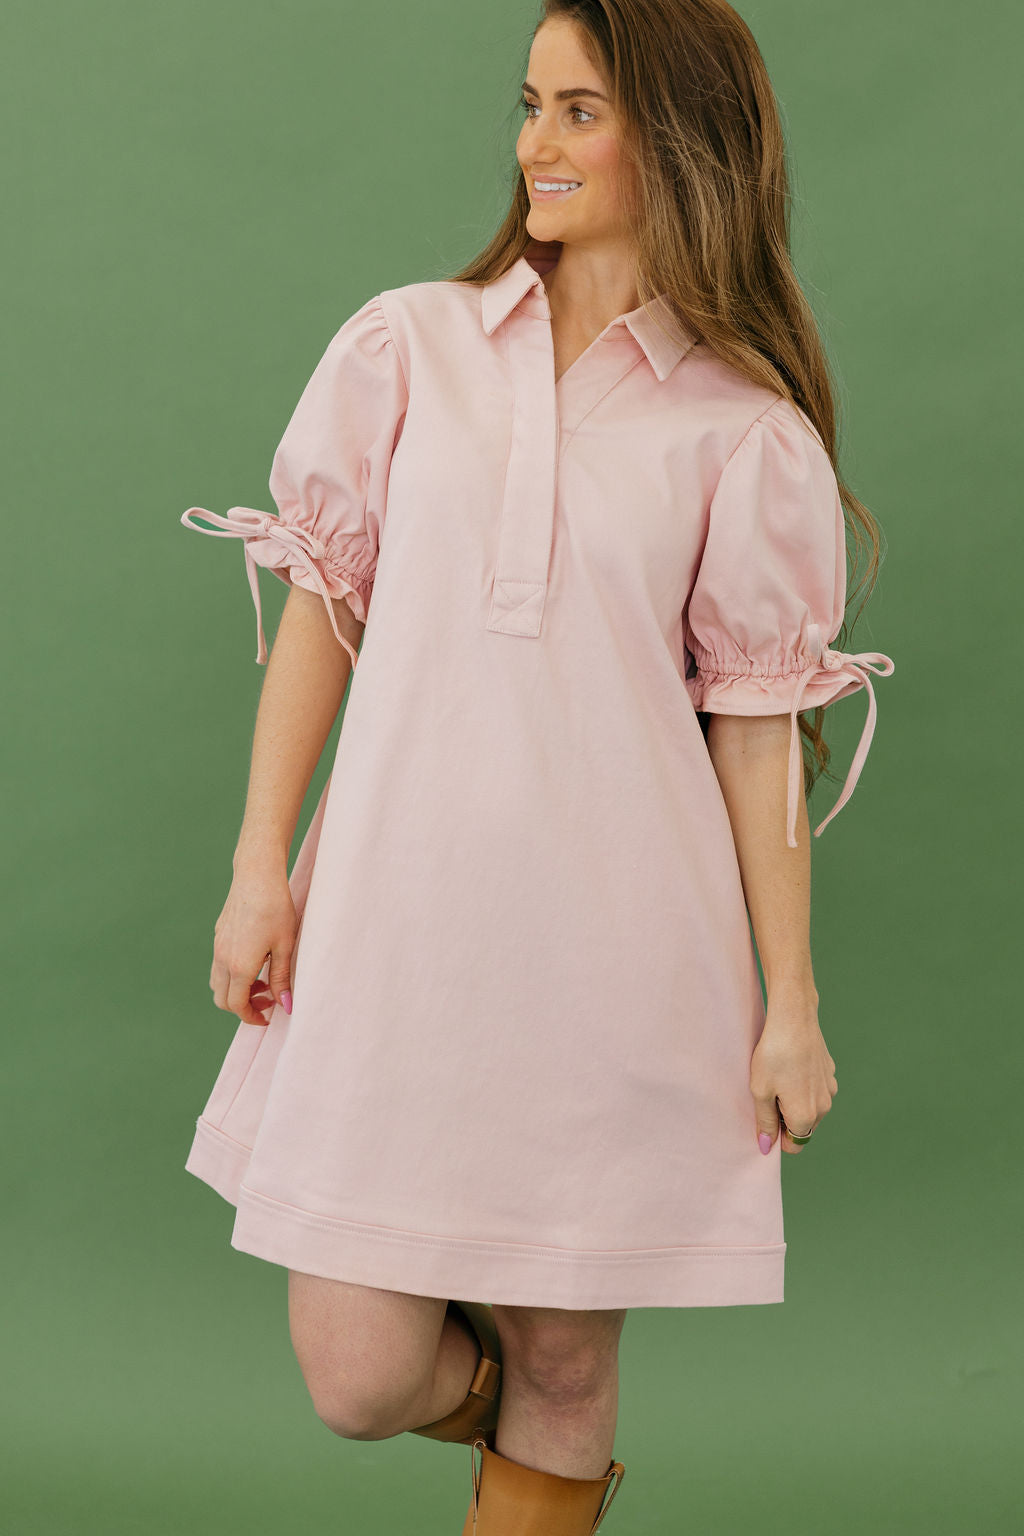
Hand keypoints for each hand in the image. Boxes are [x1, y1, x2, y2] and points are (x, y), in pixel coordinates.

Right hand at [209, 865, 297, 1025]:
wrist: (257, 876)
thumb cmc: (276, 909)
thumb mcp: (285, 946)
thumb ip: (282, 979)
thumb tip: (285, 1006)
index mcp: (239, 966)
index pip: (237, 1005)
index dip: (252, 1017)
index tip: (268, 1019)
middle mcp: (222, 959)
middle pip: (223, 999)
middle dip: (244, 1007)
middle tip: (268, 1000)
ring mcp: (218, 947)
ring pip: (218, 983)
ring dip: (237, 991)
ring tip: (264, 980)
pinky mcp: (219, 935)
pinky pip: (219, 966)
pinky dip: (232, 975)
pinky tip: (255, 961)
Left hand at [750, 992, 837, 1154]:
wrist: (794, 1018)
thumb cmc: (774, 1054)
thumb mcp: (760, 1090)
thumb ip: (765, 1122)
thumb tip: (767, 1147)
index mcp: (806, 1116)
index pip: (794, 1144)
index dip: (778, 1136)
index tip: (765, 1116)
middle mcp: (824, 1107)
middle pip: (803, 1127)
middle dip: (786, 1118)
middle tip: (768, 1093)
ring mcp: (830, 1089)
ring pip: (811, 1108)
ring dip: (795, 1101)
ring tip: (778, 1077)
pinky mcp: (830, 1072)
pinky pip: (815, 1089)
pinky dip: (803, 1085)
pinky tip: (790, 1066)